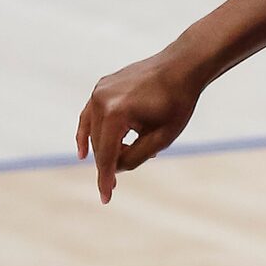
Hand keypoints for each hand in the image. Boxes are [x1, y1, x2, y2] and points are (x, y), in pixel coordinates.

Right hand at [76, 53, 204, 203]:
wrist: (181, 67)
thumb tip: (115, 169)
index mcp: (116, 113)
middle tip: (117, 184)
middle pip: (100, 144)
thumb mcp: (162, 138)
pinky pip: (91, 114)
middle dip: (108, 164)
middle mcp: (101, 100)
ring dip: (100, 150)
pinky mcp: (102, 86)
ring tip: (107, 171)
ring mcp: (99, 91)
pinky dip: (89, 132)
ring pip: (93, 130)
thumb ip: (136, 156)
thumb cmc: (177, 103)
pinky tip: (84, 150)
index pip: (108, 155)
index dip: (106, 179)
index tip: (106, 198)